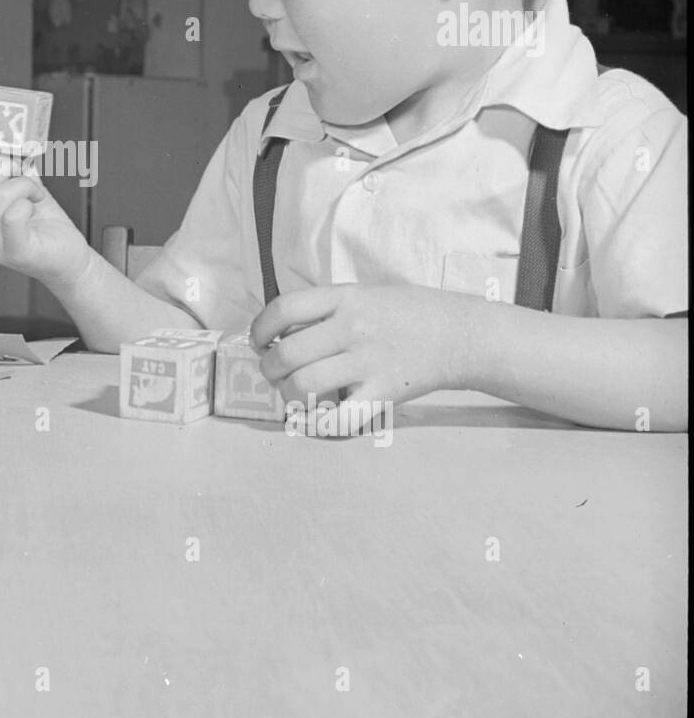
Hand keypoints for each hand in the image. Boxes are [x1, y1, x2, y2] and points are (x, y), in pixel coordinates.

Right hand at [0, 142, 90, 289]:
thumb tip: (6, 143)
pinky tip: (36, 205)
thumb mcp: (22, 190)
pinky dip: (28, 200)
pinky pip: (13, 214)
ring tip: (35, 194)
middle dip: (4, 168)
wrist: (68, 255)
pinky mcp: (14, 252)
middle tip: (23, 171)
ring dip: (24, 185)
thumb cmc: (45, 225)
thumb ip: (11, 170)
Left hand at [251, 284, 475, 416]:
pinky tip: (314, 417)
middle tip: (273, 373)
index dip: (260, 328)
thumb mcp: (364, 294)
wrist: (460, 334)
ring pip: (304, 385)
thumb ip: (325, 310)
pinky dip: (317, 424)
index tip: (259, 341)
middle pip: (288, 353)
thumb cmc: (407, 313)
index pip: (284, 309)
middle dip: (269, 368)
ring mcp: (368, 362)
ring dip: (288, 394)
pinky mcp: (384, 394)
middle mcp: (353, 328)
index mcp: (345, 298)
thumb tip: (280, 335)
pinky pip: (338, 418)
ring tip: (293, 393)